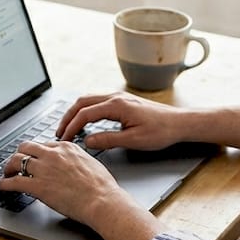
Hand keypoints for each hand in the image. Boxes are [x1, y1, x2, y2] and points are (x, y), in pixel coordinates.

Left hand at [0, 140, 129, 226]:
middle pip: (26, 147)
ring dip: (9, 167)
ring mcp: (44, 169)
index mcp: (67, 147)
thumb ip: (77, 160)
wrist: (102, 200)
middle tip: (16, 163)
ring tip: (7, 173)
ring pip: (17, 161)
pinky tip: (2, 186)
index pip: (44, 145)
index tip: (34, 159)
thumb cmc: (102, 187)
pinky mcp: (38, 186)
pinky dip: (5, 183)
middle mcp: (53, 154)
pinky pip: (14, 182)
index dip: (37, 153)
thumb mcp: (91, 162)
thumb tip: (73, 165)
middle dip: (19, 154)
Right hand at [57, 92, 186, 151]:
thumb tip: (87, 142)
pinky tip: (85, 121)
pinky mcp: (123, 101)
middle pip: (81, 102)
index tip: (64, 139)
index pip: (84, 114)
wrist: (180, 123)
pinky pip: (97, 101)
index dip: (70, 127)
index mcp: (116, 106)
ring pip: (88, 100)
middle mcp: (115, 97)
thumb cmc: (161, 131)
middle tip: (59, 132)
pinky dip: (86, 110)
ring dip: (76, 112)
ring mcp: (119, 97)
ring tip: (68, 127)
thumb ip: (108, 140)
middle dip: (67, 117)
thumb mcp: (133, 140)